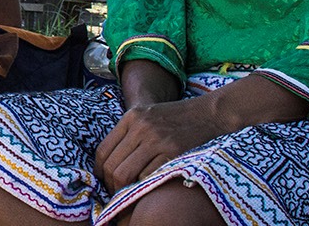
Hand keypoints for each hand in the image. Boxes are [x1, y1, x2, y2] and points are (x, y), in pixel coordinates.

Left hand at [95, 94, 224, 191]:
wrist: (209, 114)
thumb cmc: (177, 119)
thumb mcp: (148, 116)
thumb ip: (129, 133)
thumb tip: (109, 163)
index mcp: (131, 117)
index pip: (102, 151)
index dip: (100, 172)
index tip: (105, 181)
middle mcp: (140, 127)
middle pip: (112, 165)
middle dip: (111, 185)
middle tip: (116, 193)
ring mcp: (156, 139)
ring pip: (125, 174)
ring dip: (124, 189)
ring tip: (129, 194)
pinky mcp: (172, 152)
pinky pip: (147, 176)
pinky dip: (143, 186)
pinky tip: (147, 187)